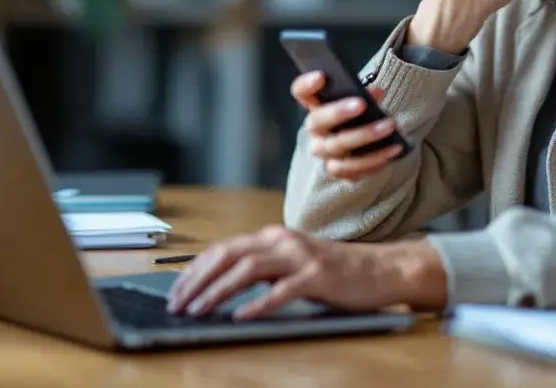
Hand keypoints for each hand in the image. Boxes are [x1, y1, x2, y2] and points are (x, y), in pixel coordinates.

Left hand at [165, 225, 446, 319]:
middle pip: (227, 255)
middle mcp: (281, 240)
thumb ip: (263, 270)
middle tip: (177, 303)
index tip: (176, 291)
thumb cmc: (333, 272)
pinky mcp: (317, 276)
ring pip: (247, 270)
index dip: (195, 269)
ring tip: (199, 310)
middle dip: (197, 280)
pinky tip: (242, 317)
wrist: (379, 269)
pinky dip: (259, 304)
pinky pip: (282, 290)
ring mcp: (299, 256)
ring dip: (218, 291)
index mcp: (272, 237)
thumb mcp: (291, 265)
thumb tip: (221, 288)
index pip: (222, 249)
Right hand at [291, 71, 402, 180]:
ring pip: (337, 148)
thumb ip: (365, 95)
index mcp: (316, 105)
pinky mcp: (337, 171)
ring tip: (390, 126)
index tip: (321, 76)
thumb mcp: (361, 100)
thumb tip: (377, 92)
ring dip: (364, 137)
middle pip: (317, 121)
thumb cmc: (359, 115)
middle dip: (338, 112)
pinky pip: (350, 171)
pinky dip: (372, 162)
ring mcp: (324, 152)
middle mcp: (314, 131)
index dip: (307, 84)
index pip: (301, 92)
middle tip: (361, 104)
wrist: (362, 144)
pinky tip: (391, 151)